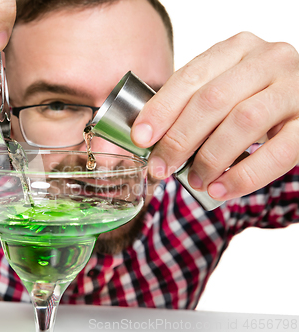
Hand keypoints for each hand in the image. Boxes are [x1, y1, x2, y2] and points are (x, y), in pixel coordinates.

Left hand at [131, 32, 298, 200]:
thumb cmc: (254, 97)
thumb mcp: (224, 87)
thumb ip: (193, 103)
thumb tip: (150, 139)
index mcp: (237, 48)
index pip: (190, 77)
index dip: (161, 109)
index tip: (141, 138)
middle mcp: (268, 60)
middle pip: (212, 100)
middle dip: (179, 139)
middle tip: (161, 167)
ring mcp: (294, 88)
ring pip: (243, 122)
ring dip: (210, 158)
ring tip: (193, 180)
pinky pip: (278, 153)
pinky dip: (244, 175)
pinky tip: (221, 189)